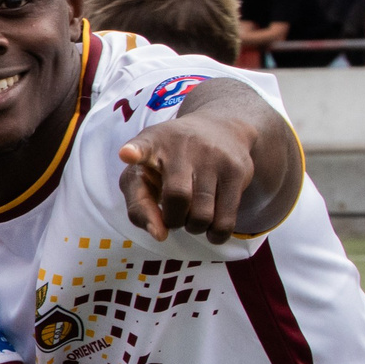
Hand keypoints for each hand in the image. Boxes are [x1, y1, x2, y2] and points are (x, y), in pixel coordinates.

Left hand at [116, 109, 265, 242]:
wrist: (220, 129)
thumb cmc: (169, 162)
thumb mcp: (144, 174)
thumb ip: (138, 206)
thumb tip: (159, 234)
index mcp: (153, 143)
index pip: (142, 145)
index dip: (135, 152)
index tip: (127, 154)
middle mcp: (183, 146)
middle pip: (177, 197)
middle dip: (173, 220)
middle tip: (174, 215)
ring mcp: (213, 157)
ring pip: (202, 214)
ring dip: (194, 227)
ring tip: (191, 216)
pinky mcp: (237, 171)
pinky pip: (225, 220)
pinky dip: (215, 234)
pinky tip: (210, 227)